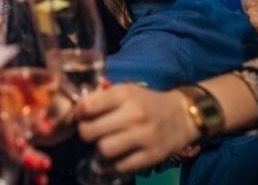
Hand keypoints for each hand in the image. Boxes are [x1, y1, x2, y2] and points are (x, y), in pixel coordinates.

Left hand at [76, 84, 197, 173]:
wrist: (181, 116)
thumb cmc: (146, 101)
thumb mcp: (125, 90)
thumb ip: (102, 98)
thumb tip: (76, 109)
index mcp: (123, 95)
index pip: (88, 106)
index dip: (77, 114)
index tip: (78, 116)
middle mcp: (133, 115)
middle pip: (91, 131)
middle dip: (85, 133)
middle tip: (88, 132)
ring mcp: (144, 137)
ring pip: (104, 150)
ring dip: (98, 150)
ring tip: (101, 145)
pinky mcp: (152, 156)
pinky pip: (122, 166)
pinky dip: (113, 165)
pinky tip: (113, 158)